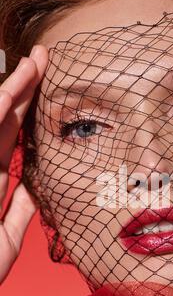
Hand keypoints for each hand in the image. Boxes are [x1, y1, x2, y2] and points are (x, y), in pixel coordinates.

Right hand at [0, 45, 47, 282]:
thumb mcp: (7, 237)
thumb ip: (20, 210)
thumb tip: (36, 187)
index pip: (12, 137)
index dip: (28, 110)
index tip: (46, 86)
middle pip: (3, 120)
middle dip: (23, 87)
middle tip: (43, 57)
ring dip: (11, 90)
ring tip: (32, 62)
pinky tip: (7, 92)